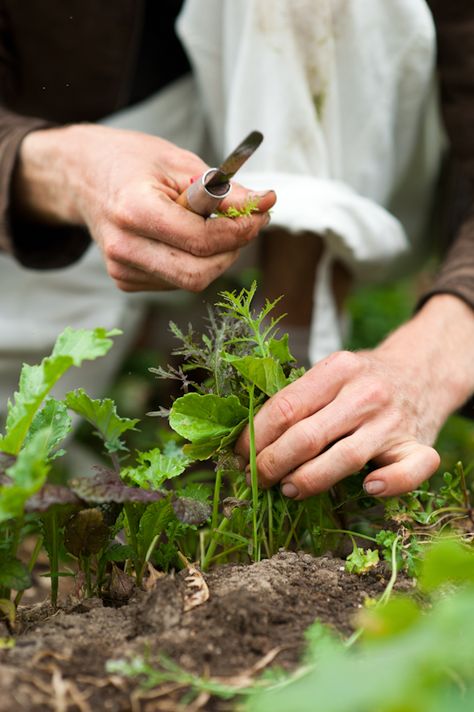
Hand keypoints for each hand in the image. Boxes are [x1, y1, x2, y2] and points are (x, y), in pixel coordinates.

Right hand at [15, 124, 274, 291]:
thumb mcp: (181, 163)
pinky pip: (175, 281)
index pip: (200, 240)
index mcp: (134, 210)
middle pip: (197, 275)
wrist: (83, 175)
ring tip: (204, 223)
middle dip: (230, 253)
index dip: (239, 231)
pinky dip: (191, 262)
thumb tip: (266, 204)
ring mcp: (121, 268)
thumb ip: (224, 190)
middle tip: (244, 225)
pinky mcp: (124, 280)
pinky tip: (180, 237)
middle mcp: (123, 247)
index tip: (260, 214)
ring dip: (213, 257)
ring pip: (190, 281)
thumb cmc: (133, 163)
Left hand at [235, 294, 473, 497]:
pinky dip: (390, 484)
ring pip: (345, 458)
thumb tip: (249, 437)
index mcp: (339, 368)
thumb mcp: (332, 372)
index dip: (255, 436)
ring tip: (288, 489)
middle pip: (308, 436)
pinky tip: (368, 489)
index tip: (240, 454)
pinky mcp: (419, 445)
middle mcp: (367, 393)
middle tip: (256, 479)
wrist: (421, 372)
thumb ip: (300, 397)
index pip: (286, 407)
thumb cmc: (363, 380)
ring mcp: (394, 421)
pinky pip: (408, 471)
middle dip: (272, 463)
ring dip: (309, 480)